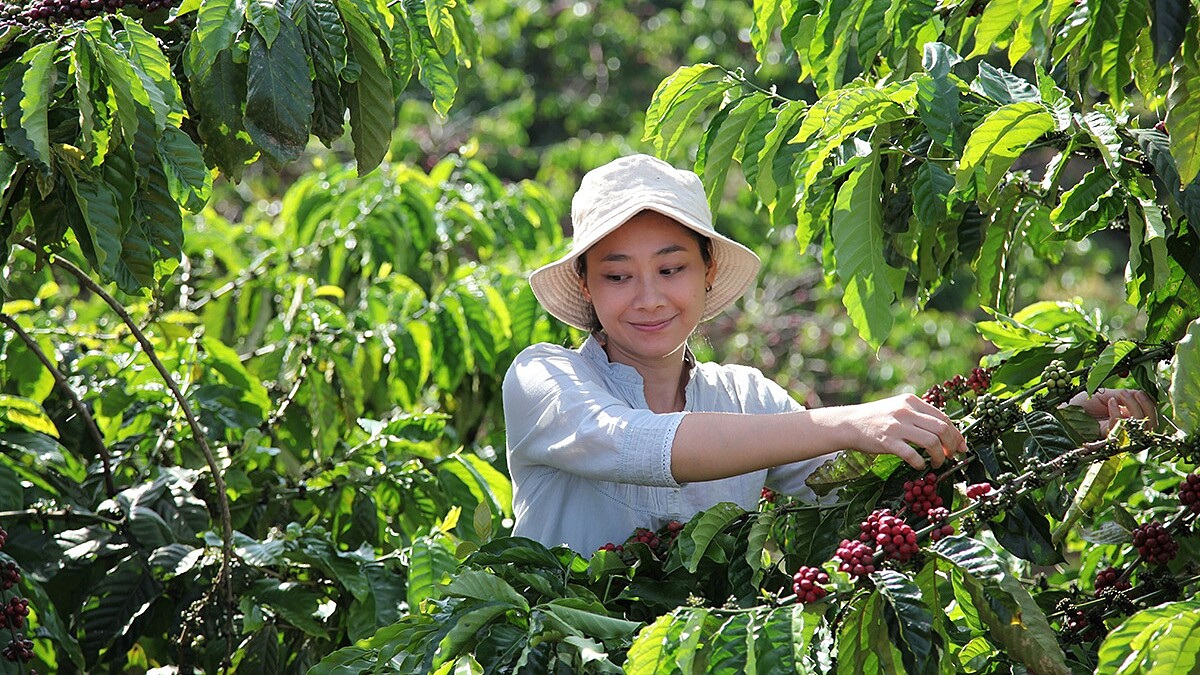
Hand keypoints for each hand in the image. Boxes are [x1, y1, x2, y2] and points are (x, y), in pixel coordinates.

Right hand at [838, 394, 967, 469]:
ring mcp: (896, 426)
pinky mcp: (887, 441)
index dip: (956, 434)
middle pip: (942, 428)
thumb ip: (917, 415)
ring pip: (931, 441)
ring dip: (939, 456)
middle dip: (952, 445)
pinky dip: (921, 463)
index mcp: (911, 401)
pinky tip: (920, 466)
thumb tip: (943, 431)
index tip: (961, 446)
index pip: (943, 417)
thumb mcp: (898, 408)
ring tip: (937, 463)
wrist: (848, 423)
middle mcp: (906, 411)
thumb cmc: (875, 418)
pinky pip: (912, 454)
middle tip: (951, 456)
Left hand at [1068, 388, 1156, 434]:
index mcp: (1127, 418)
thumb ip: (1123, 396)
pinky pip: (1120, 429)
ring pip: (1139, 429)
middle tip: (1136, 393)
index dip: (1149, 405)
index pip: (1149, 416)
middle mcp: (1125, 429)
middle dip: (1147, 408)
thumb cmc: (1081, 403)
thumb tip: (1141, 394)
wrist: (1061, 410)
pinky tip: (1110, 402)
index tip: (1140, 392)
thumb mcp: (1105, 395)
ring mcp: (1116, 434)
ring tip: (1121, 395)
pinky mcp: (1105, 438)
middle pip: (1150, 425)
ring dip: (1135, 408)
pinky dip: (1118, 413)